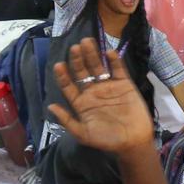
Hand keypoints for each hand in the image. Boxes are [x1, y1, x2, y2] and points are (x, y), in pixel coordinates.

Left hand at [48, 39, 154, 154]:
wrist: (133, 142)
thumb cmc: (107, 140)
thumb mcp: (83, 134)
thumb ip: (67, 120)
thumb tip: (50, 106)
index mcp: (81, 103)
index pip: (69, 86)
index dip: (63, 76)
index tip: (59, 65)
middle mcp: (93, 91)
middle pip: (82, 71)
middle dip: (77, 59)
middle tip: (74, 47)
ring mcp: (108, 86)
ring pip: (98, 66)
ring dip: (92, 54)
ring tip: (87, 41)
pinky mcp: (124, 84)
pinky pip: (118, 69)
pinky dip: (114, 60)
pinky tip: (109, 52)